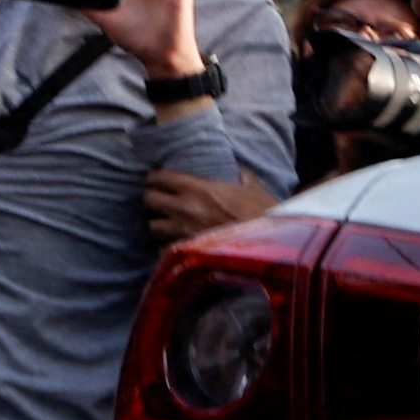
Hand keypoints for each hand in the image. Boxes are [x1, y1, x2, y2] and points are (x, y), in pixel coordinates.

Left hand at [144, 164, 282, 239]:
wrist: (270, 242)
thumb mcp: (252, 185)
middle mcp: (186, 208)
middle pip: (149, 200)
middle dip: (152, 199)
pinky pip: (163, 250)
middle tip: (159, 199)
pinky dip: (166, 247)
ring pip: (152, 226)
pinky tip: (174, 244)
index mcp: (199, 188)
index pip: (161, 177)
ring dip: (158, 223)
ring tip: (166, 222)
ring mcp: (184, 232)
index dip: (155, 177)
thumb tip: (233, 168)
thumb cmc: (263, 212)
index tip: (156, 179)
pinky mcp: (188, 251)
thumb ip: (238, 174)